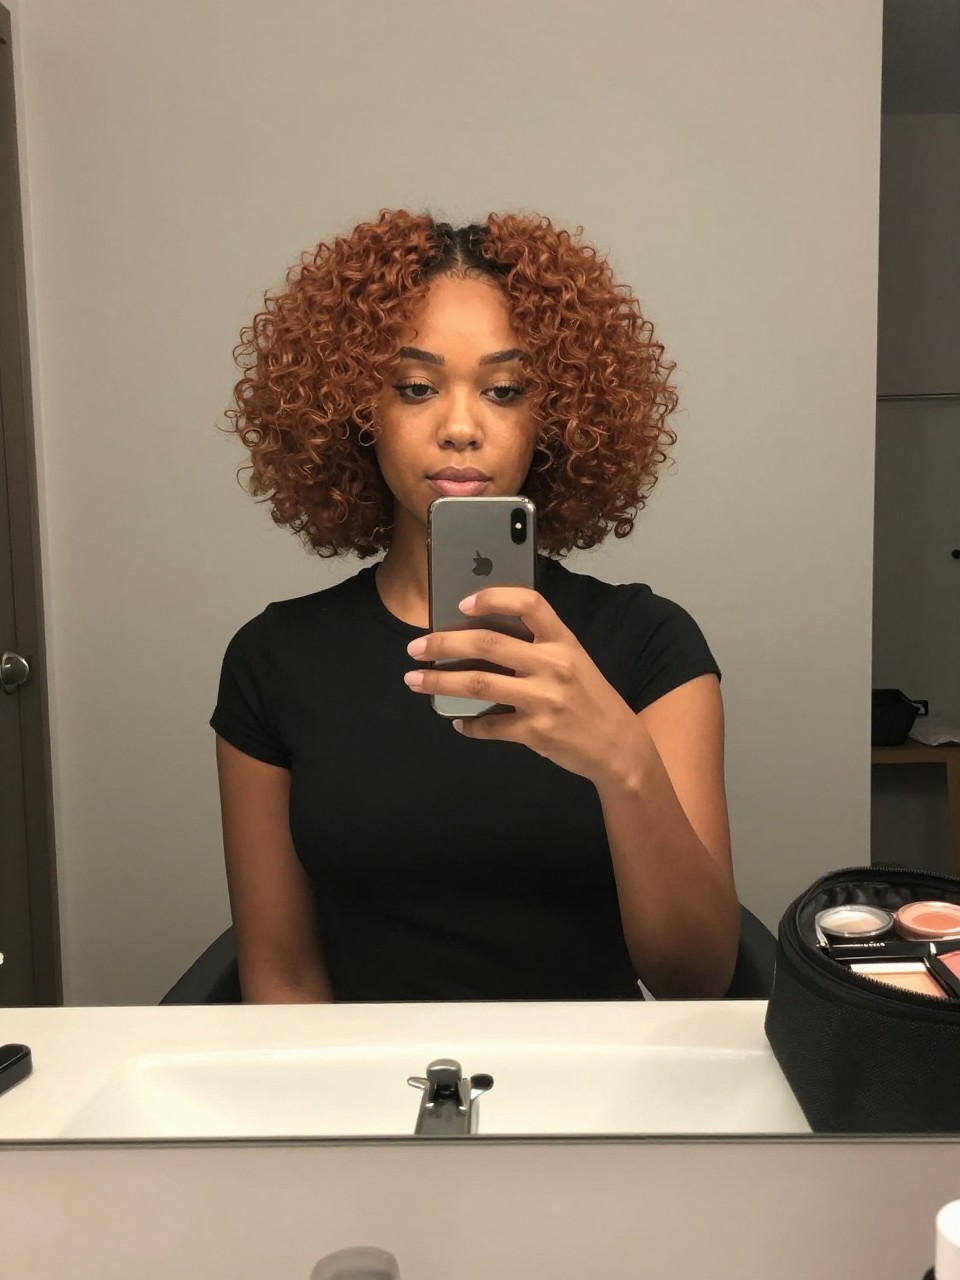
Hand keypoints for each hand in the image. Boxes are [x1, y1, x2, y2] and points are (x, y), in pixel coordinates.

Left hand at [403, 587, 638, 784]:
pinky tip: (457, 721)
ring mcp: (544, 699)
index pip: (529, 604)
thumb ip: (536, 647)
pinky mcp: (536, 731)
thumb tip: (477, 638)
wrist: (619, 746)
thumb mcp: (573, 661)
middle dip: (443, 642)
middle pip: (487, 643)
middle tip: (416, 646)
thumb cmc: (589, 698)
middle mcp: (553, 665)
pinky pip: (490, 726)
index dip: (492, 598)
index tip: (461, 603)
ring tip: (415, 680)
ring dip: (439, 681)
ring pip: (478, 683)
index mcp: (563, 641)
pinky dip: (468, 724)